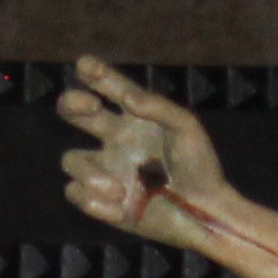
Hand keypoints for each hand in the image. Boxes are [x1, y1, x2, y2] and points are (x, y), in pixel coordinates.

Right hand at [57, 59, 234, 253]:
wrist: (206, 211)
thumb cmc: (200, 166)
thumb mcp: (186, 128)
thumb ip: (158, 108)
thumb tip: (127, 98)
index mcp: (134, 116)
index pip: (108, 87)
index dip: (94, 73)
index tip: (85, 66)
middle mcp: (115, 138)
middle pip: (75, 112)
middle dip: (72, 103)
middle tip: (90, 106)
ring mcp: (107, 169)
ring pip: (71, 161)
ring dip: (88, 173)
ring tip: (117, 189)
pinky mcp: (104, 201)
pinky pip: (77, 195)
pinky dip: (93, 202)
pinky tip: (120, 208)